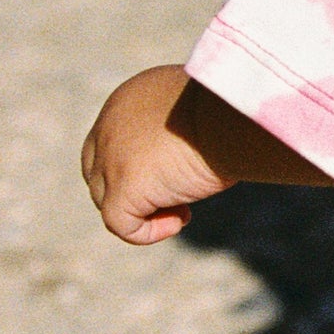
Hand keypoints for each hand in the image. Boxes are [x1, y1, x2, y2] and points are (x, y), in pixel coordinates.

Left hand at [81, 65, 233, 242]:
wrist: (235, 115)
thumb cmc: (232, 110)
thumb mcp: (198, 109)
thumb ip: (179, 125)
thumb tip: (190, 152)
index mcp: (127, 101)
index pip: (109, 142)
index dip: (133, 165)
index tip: (174, 172)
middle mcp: (109, 126)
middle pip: (98, 172)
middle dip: (132, 191)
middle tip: (175, 198)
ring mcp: (111, 157)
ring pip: (106, 200)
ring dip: (144, 212)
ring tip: (184, 210)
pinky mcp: (123, 186)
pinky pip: (120, 224)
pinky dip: (146, 232)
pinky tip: (180, 221)